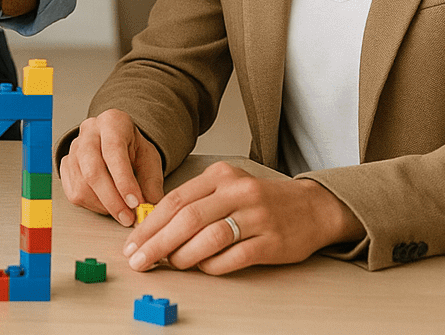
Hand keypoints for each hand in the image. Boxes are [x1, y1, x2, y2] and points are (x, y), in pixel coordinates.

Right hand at [59, 108, 165, 226]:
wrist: (117, 142)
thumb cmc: (133, 149)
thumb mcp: (149, 160)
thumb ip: (151, 183)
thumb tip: (150, 208)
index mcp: (112, 122)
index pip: (113, 151)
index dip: (124, 180)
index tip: (135, 202)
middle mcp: (88, 132)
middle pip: (92, 170)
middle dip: (112, 199)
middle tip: (128, 217)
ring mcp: (73, 148)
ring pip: (82, 184)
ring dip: (103, 205)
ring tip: (122, 212)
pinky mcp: (65, 165)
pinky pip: (74, 192)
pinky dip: (92, 205)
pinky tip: (107, 205)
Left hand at [122, 160, 363, 274]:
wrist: (312, 207)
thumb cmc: (261, 201)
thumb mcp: (226, 188)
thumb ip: (195, 203)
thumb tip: (155, 229)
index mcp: (220, 175)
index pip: (175, 199)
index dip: (150, 224)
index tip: (132, 243)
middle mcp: (237, 191)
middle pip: (187, 218)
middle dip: (157, 243)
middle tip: (139, 261)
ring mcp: (257, 216)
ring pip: (208, 237)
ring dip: (183, 256)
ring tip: (170, 265)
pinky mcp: (272, 241)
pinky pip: (234, 256)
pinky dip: (213, 266)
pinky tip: (203, 268)